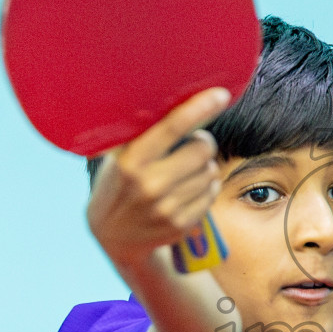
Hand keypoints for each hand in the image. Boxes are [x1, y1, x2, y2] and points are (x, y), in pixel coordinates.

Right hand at [86, 88, 229, 264]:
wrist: (112, 236)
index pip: (173, 128)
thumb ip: (141, 135)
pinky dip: (205, 186)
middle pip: (203, 149)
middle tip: (191, 145)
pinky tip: (188, 188)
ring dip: (204, 166)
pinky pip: (211, 193)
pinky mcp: (182, 224)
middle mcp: (150, 185)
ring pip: (211, 172)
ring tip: (185, 170)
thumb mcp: (117, 157)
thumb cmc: (118, 184)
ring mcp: (168, 208)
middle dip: (202, 143)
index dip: (200, 108)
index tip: (220, 95)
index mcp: (131, 162)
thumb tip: (176, 101)